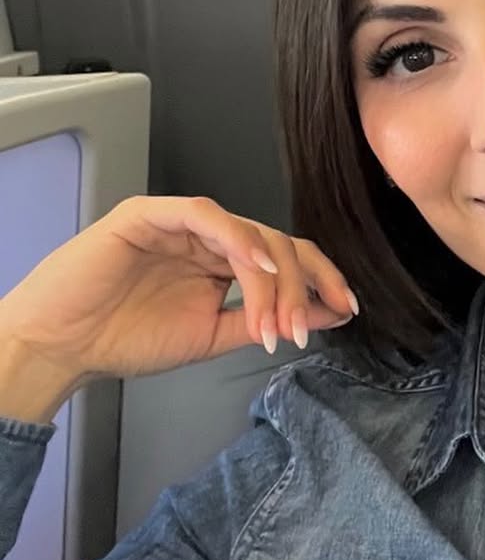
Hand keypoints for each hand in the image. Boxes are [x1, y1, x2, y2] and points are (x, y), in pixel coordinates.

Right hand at [0, 194, 357, 391]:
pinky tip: (258, 267)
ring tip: (274, 322)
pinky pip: (206, 215)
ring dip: (273, 279)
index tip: (346, 309)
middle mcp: (209, 238)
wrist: (62, 346)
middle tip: (296, 331)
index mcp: (223, 262)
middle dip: (299, 288)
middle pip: (279, 244)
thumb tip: (325, 314)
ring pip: (251, 232)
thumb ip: (264, 320)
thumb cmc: (123, 338)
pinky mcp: (150, 214)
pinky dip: (238, 239)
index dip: (321, 279)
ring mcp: (181, 223)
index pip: (288, 257)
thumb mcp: (211, 335)